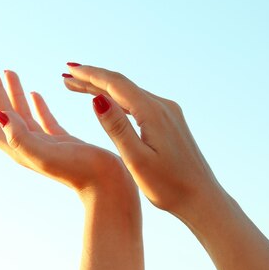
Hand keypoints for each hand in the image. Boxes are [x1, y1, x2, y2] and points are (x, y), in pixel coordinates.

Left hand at [0, 62, 135, 195]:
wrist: (107, 188)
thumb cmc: (78, 173)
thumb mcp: (45, 154)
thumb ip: (21, 137)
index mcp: (19, 148)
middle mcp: (27, 145)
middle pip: (2, 112)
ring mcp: (44, 143)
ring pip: (22, 112)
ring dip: (12, 91)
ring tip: (8, 71)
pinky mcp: (61, 142)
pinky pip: (43, 119)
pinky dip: (36, 104)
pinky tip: (33, 93)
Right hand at [64, 63, 223, 215]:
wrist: (202, 198)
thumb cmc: (168, 186)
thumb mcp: (137, 159)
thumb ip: (116, 127)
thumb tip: (96, 98)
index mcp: (153, 113)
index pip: (115, 84)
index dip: (89, 75)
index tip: (68, 70)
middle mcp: (163, 106)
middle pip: (121, 84)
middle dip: (92, 79)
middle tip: (66, 78)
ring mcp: (168, 112)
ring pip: (129, 92)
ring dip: (103, 88)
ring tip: (78, 87)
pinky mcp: (170, 121)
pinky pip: (138, 102)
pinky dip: (118, 99)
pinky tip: (108, 102)